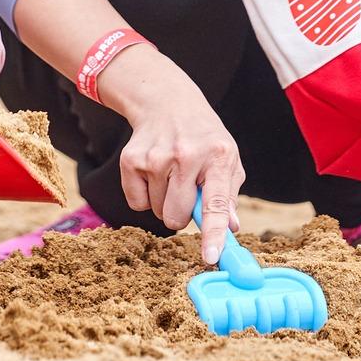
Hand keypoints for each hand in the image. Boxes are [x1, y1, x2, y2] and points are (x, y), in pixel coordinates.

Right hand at [107, 50, 244, 264]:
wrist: (167, 103)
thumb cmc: (203, 138)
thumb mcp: (227, 158)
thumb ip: (228, 196)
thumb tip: (230, 228)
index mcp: (218, 157)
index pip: (215, 204)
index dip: (213, 234)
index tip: (210, 257)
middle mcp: (186, 155)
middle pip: (176, 217)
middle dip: (180, 215)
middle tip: (186, 191)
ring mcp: (155, 157)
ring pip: (156, 211)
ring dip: (163, 201)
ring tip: (171, 173)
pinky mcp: (130, 159)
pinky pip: (136, 202)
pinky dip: (144, 195)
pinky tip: (153, 171)